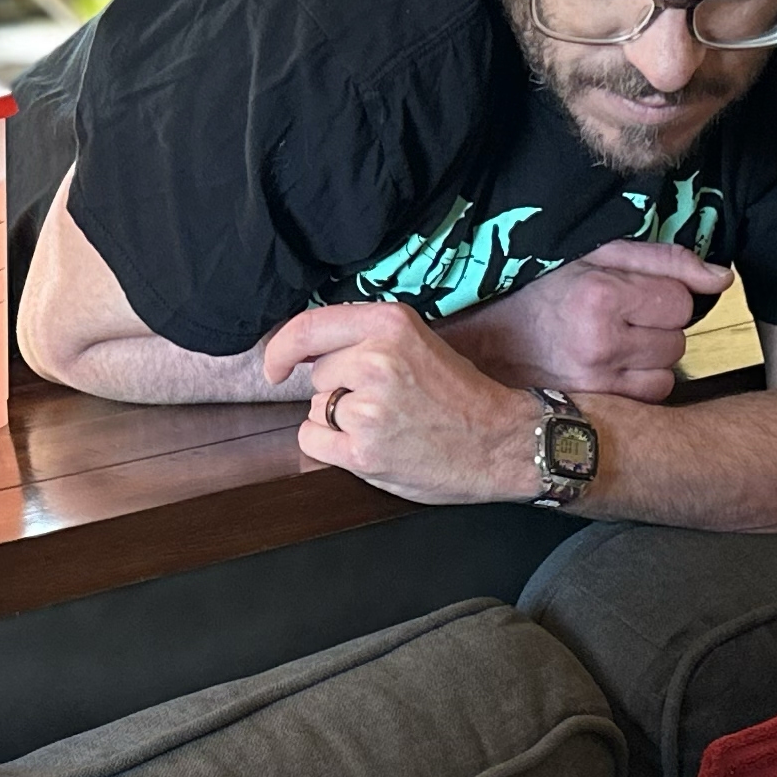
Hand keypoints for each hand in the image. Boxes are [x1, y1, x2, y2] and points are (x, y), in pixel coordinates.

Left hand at [259, 300, 550, 502]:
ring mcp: (368, 409)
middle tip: (387, 402)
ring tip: (387, 425)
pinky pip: (313, 440)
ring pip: (317, 408)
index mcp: (390, 325)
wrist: (501, 443)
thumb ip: (367, 338)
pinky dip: (332, 447)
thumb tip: (305, 350)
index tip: (275, 366)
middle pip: (318, 374)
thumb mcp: (418, 342)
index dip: (282, 348)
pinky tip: (371, 446)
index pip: (309, 327)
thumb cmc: (460, 396)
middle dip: (340, 388)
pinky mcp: (363, 451)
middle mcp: (376, 360)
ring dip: (340, 420)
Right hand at [443, 240, 733, 399]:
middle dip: (656, 328)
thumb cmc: (533, 290)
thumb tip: (720, 277)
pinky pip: (645, 401)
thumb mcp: (593, 255)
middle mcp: (600, 345)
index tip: (630, 296)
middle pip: (677, 341)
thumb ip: (663, 261)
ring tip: (611, 345)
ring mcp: (595, 385)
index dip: (661, 297)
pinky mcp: (591, 411)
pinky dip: (635, 386)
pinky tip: (606, 370)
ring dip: (649, 361)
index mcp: (601, 296)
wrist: (475, 341)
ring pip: (666, 375)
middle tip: (616, 319)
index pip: (681, 302)